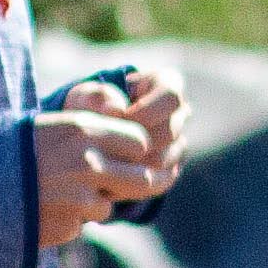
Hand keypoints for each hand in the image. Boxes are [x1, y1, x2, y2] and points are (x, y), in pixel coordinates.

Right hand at [31, 103, 167, 243]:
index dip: (135, 152)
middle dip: (137, 184)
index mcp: (84, 130)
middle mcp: (89, 161)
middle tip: (122, 186)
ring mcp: (82, 195)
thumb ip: (91, 132)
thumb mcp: (51, 128)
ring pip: (110, 205)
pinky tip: (46, 208)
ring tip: (60, 193)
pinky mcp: (72, 222)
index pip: (139, 142)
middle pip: (143, 179)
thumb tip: (137, 143)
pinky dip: (71, 219)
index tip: (126, 157)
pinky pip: (84, 222)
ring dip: (94, 204)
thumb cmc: (14, 153)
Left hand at [72, 64, 188, 195]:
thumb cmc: (92, 106)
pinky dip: (134, 183)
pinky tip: (109, 179)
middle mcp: (180, 114)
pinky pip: (159, 181)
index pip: (171, 97)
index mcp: (167, 84)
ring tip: (105, 161)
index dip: (145, 111)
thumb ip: (98, 97)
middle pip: (169, 131)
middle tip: (107, 145)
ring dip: (133, 163)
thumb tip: (116, 109)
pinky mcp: (171, 168)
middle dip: (136, 140)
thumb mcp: (87, 96)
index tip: (118, 118)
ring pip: (165, 159)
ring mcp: (178, 142)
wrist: (91, 133)